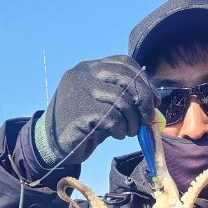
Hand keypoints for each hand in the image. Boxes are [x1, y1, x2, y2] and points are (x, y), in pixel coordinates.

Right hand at [34, 56, 154, 168]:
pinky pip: (113, 117)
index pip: (123, 63)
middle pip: (126, 77)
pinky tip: (116, 134)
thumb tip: (152, 99)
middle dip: (143, 99)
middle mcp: (84, 74)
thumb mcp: (103, 103)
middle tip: (147, 118)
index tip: (154, 99)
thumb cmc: (82, 124)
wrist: (53, 144)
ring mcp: (81, 90)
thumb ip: (122, 96)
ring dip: (132, 120)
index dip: (143, 80)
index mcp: (89, 68)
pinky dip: (120, 128)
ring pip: (122, 99)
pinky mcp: (81, 110)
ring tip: (129, 131)